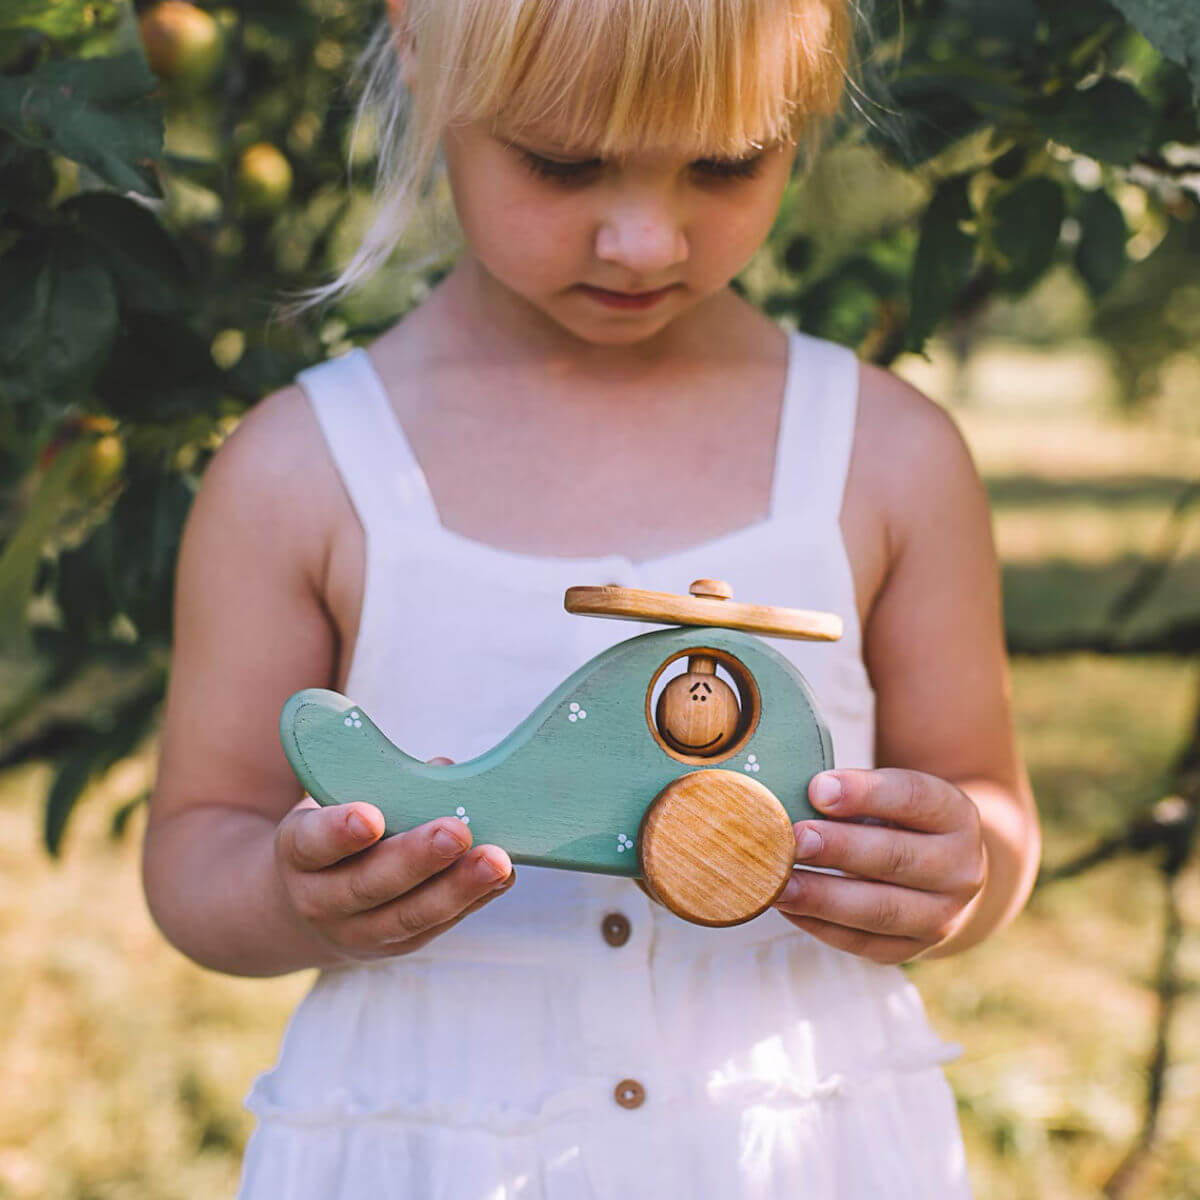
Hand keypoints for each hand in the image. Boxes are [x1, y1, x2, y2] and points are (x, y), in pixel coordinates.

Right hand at [273, 757, 513, 963]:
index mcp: (297, 854)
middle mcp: (319, 901)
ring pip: (408, 916)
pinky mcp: (396, 947)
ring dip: (458, 888)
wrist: (301, 907)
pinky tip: (503, 877)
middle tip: (457, 832)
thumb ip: (382, 783)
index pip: (313, 843)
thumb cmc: (330, 836)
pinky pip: (437, 926)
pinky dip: (473, 900)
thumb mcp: (335, 804)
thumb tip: (445, 768)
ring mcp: (358, 932)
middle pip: (369, 884)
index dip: (339, 832)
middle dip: (418, 859)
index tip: (370, 817)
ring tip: (496, 861)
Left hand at [773, 768, 986, 963]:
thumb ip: (854, 795)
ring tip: (779, 882)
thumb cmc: (901, 823)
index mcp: (955, 816)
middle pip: (896, 858)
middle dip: (839, 848)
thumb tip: (797, 798)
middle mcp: (959, 870)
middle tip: (794, 839)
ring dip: (822, 896)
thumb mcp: (893, 796)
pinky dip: (819, 925)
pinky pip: (862, 942)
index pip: (913, 798)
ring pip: (880, 910)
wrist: (944, 876)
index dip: (865, 793)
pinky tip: (787, 906)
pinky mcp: (911, 949)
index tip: (817, 788)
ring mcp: (941, 917)